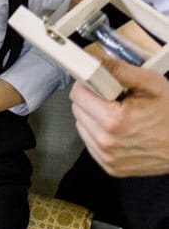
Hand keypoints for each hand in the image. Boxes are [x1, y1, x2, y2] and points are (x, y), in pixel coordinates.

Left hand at [71, 56, 168, 176]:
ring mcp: (108, 157)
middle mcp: (106, 141)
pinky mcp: (111, 167)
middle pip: (78, 109)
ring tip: (120, 115)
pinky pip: (91, 143)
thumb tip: (92, 61)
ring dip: (94, 117)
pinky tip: (119, 130)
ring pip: (82, 126)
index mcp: (113, 120)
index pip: (78, 94)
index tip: (100, 84)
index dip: (88, 84)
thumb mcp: (151, 84)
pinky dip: (100, 134)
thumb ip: (119, 70)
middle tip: (116, 100)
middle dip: (92, 100)